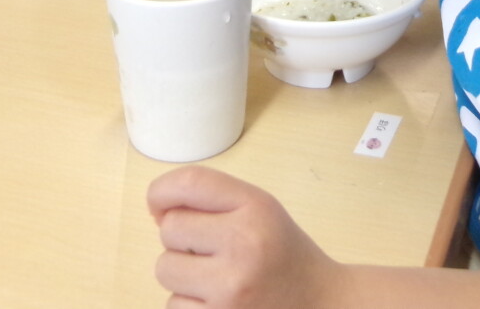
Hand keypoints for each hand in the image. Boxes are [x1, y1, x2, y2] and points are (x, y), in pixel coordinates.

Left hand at [148, 166, 342, 308]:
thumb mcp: (261, 210)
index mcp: (255, 207)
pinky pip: (172, 305)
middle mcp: (243, 243)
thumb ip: (215, 200)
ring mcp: (230, 288)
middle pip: (170, 228)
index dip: (161, 191)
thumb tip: (158, 209)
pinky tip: (218, 301)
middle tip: (211, 250)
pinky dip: (188, 304)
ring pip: (165, 269)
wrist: (321, 303)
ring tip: (216, 277)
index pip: (189, 183)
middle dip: (182, 239)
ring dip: (182, 274)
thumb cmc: (283, 253)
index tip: (159, 204)